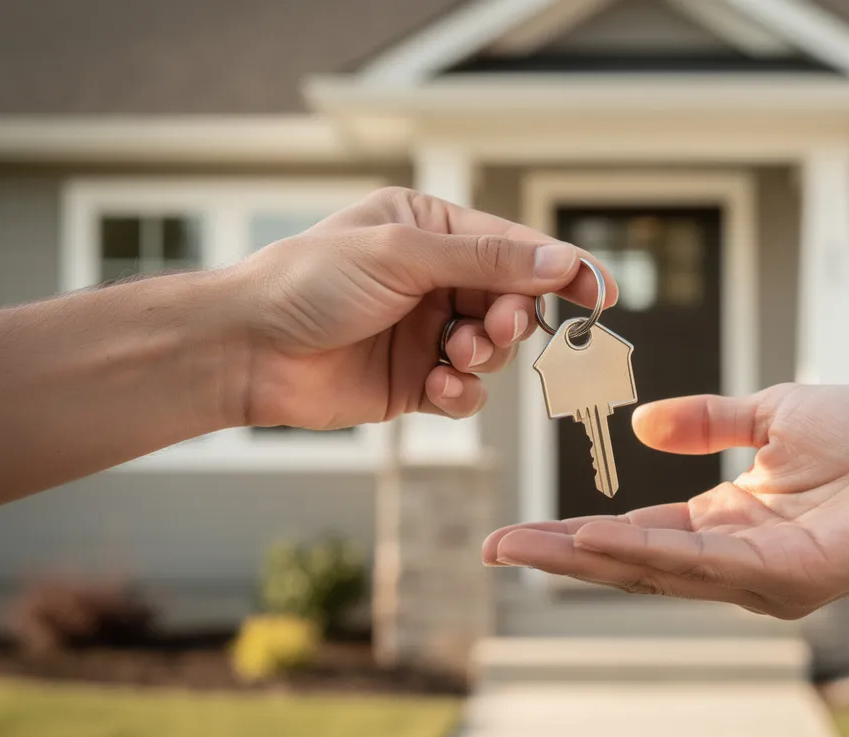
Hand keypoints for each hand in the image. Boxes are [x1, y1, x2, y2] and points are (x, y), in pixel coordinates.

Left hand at [230, 187, 615, 428]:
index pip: (515, 247)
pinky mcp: (416, 382)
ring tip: (452, 355)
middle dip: (513, 318)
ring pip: (495, 352)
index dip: (561, 270)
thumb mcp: (404, 256)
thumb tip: (562, 261)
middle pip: (513, 301)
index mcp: (432, 230)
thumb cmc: (310, 283)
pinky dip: (461, 394)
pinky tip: (437, 390)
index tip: (601, 293)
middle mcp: (435, 279)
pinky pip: (467, 392)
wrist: (246, 350)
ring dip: (483, 357)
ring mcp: (427, 332)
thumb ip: (487, 260)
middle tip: (496, 327)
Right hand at [482, 384, 848, 618]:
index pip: (642, 534)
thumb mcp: (773, 414)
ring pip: (661, 571)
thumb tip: (644, 425)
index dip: (581, 532)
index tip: (521, 529)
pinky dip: (651, 553)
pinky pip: (709, 564)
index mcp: (732, 522)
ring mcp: (764, 577)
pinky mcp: (792, 578)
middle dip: (565, 556)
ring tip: (529, 546)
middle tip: (496, 549)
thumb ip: (710, 421)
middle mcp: (740, 560)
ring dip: (591, 559)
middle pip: (636, 563)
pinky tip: (602, 541)